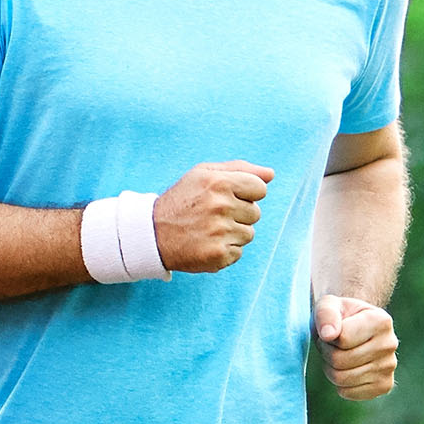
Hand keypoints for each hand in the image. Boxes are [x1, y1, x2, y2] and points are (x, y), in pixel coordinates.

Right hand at [154, 161, 274, 272]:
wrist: (152, 234)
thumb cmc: (182, 200)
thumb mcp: (204, 174)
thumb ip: (240, 169)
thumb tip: (271, 175)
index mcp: (219, 182)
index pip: (260, 189)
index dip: (246, 193)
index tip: (228, 197)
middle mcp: (221, 206)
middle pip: (256, 213)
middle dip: (238, 214)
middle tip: (212, 215)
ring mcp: (220, 232)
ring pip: (249, 234)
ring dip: (232, 233)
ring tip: (208, 230)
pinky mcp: (218, 254)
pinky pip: (238, 252)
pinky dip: (225, 250)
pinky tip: (206, 243)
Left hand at [315, 294, 397, 398]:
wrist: (353, 330)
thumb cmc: (339, 316)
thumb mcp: (328, 305)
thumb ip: (326, 314)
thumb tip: (328, 335)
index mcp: (381, 321)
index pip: (342, 339)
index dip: (327, 336)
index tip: (332, 330)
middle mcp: (390, 344)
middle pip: (339, 360)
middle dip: (327, 353)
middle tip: (332, 345)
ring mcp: (389, 367)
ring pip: (341, 378)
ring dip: (330, 368)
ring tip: (338, 355)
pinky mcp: (384, 386)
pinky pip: (348, 393)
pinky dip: (339, 384)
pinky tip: (347, 369)